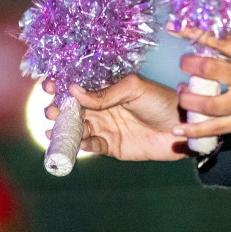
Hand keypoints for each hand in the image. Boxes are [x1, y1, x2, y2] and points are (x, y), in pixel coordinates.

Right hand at [43, 74, 187, 160]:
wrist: (181, 126)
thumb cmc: (161, 100)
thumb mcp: (133, 89)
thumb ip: (104, 93)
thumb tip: (73, 90)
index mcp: (106, 89)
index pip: (78, 86)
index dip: (61, 85)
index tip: (48, 85)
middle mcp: (102, 108)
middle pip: (72, 109)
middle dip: (58, 109)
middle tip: (52, 110)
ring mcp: (105, 127)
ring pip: (77, 128)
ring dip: (64, 128)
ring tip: (53, 127)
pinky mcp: (111, 146)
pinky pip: (90, 146)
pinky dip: (79, 145)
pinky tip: (71, 141)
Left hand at [173, 30, 230, 138]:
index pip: (222, 40)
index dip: (195, 33)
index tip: (177, 28)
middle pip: (209, 69)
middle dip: (189, 64)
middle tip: (184, 63)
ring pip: (208, 102)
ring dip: (188, 97)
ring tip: (181, 92)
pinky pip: (218, 128)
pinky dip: (196, 130)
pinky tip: (179, 130)